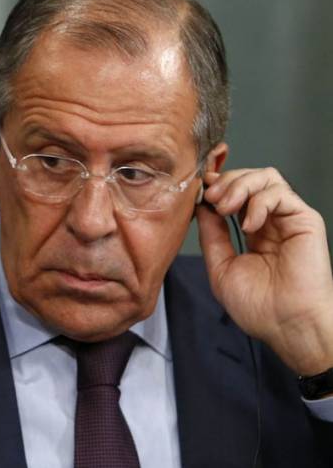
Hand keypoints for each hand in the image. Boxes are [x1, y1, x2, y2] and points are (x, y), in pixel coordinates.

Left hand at [196, 168, 332, 376]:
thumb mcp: (220, 266)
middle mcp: (270, 221)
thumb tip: (200, 207)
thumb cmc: (258, 307)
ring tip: (224, 207)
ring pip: (266, 177)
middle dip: (225, 181)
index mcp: (252, 231)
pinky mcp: (305, 221)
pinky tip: (249, 226)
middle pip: (249, 178)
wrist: (285, 326)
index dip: (216, 185)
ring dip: (239, 186)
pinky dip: (258, 202)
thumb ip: (211, 235)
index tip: (199, 190)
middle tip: (210, 198)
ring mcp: (288, 219)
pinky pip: (280, 193)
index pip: (235, 193)